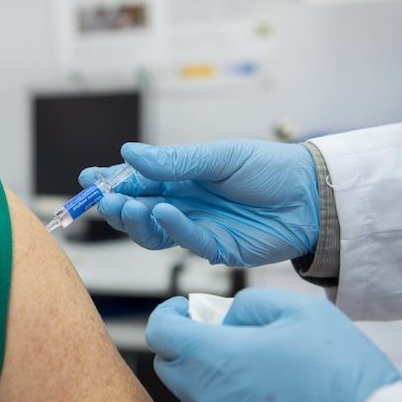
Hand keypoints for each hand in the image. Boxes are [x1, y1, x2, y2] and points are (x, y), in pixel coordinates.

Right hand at [79, 141, 318, 266]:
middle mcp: (182, 203)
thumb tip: (129, 152)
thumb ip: (175, 161)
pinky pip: (184, 241)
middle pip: (137, 210)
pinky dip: (171, 228)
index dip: (110, 181)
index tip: (88, 178)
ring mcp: (196, 227)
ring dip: (135, 221)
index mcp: (180, 177)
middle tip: (103, 200)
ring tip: (127, 207)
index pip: (136, 181)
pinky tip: (163, 212)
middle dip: (116, 206)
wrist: (312, 196)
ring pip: (152, 231)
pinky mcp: (214, 248)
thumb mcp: (219, 157)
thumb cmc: (269, 169)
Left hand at [146, 291, 401, 401]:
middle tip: (224, 334)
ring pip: (196, 397)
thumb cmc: (339, 374)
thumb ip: (250, 304)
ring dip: (211, 376)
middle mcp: (207, 399)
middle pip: (170, 366)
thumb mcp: (299, 312)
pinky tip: (272, 401)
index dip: (169, 314)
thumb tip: (228, 318)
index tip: (188, 310)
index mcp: (213, 358)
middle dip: (186, 344)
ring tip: (257, 367)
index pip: (159, 331)